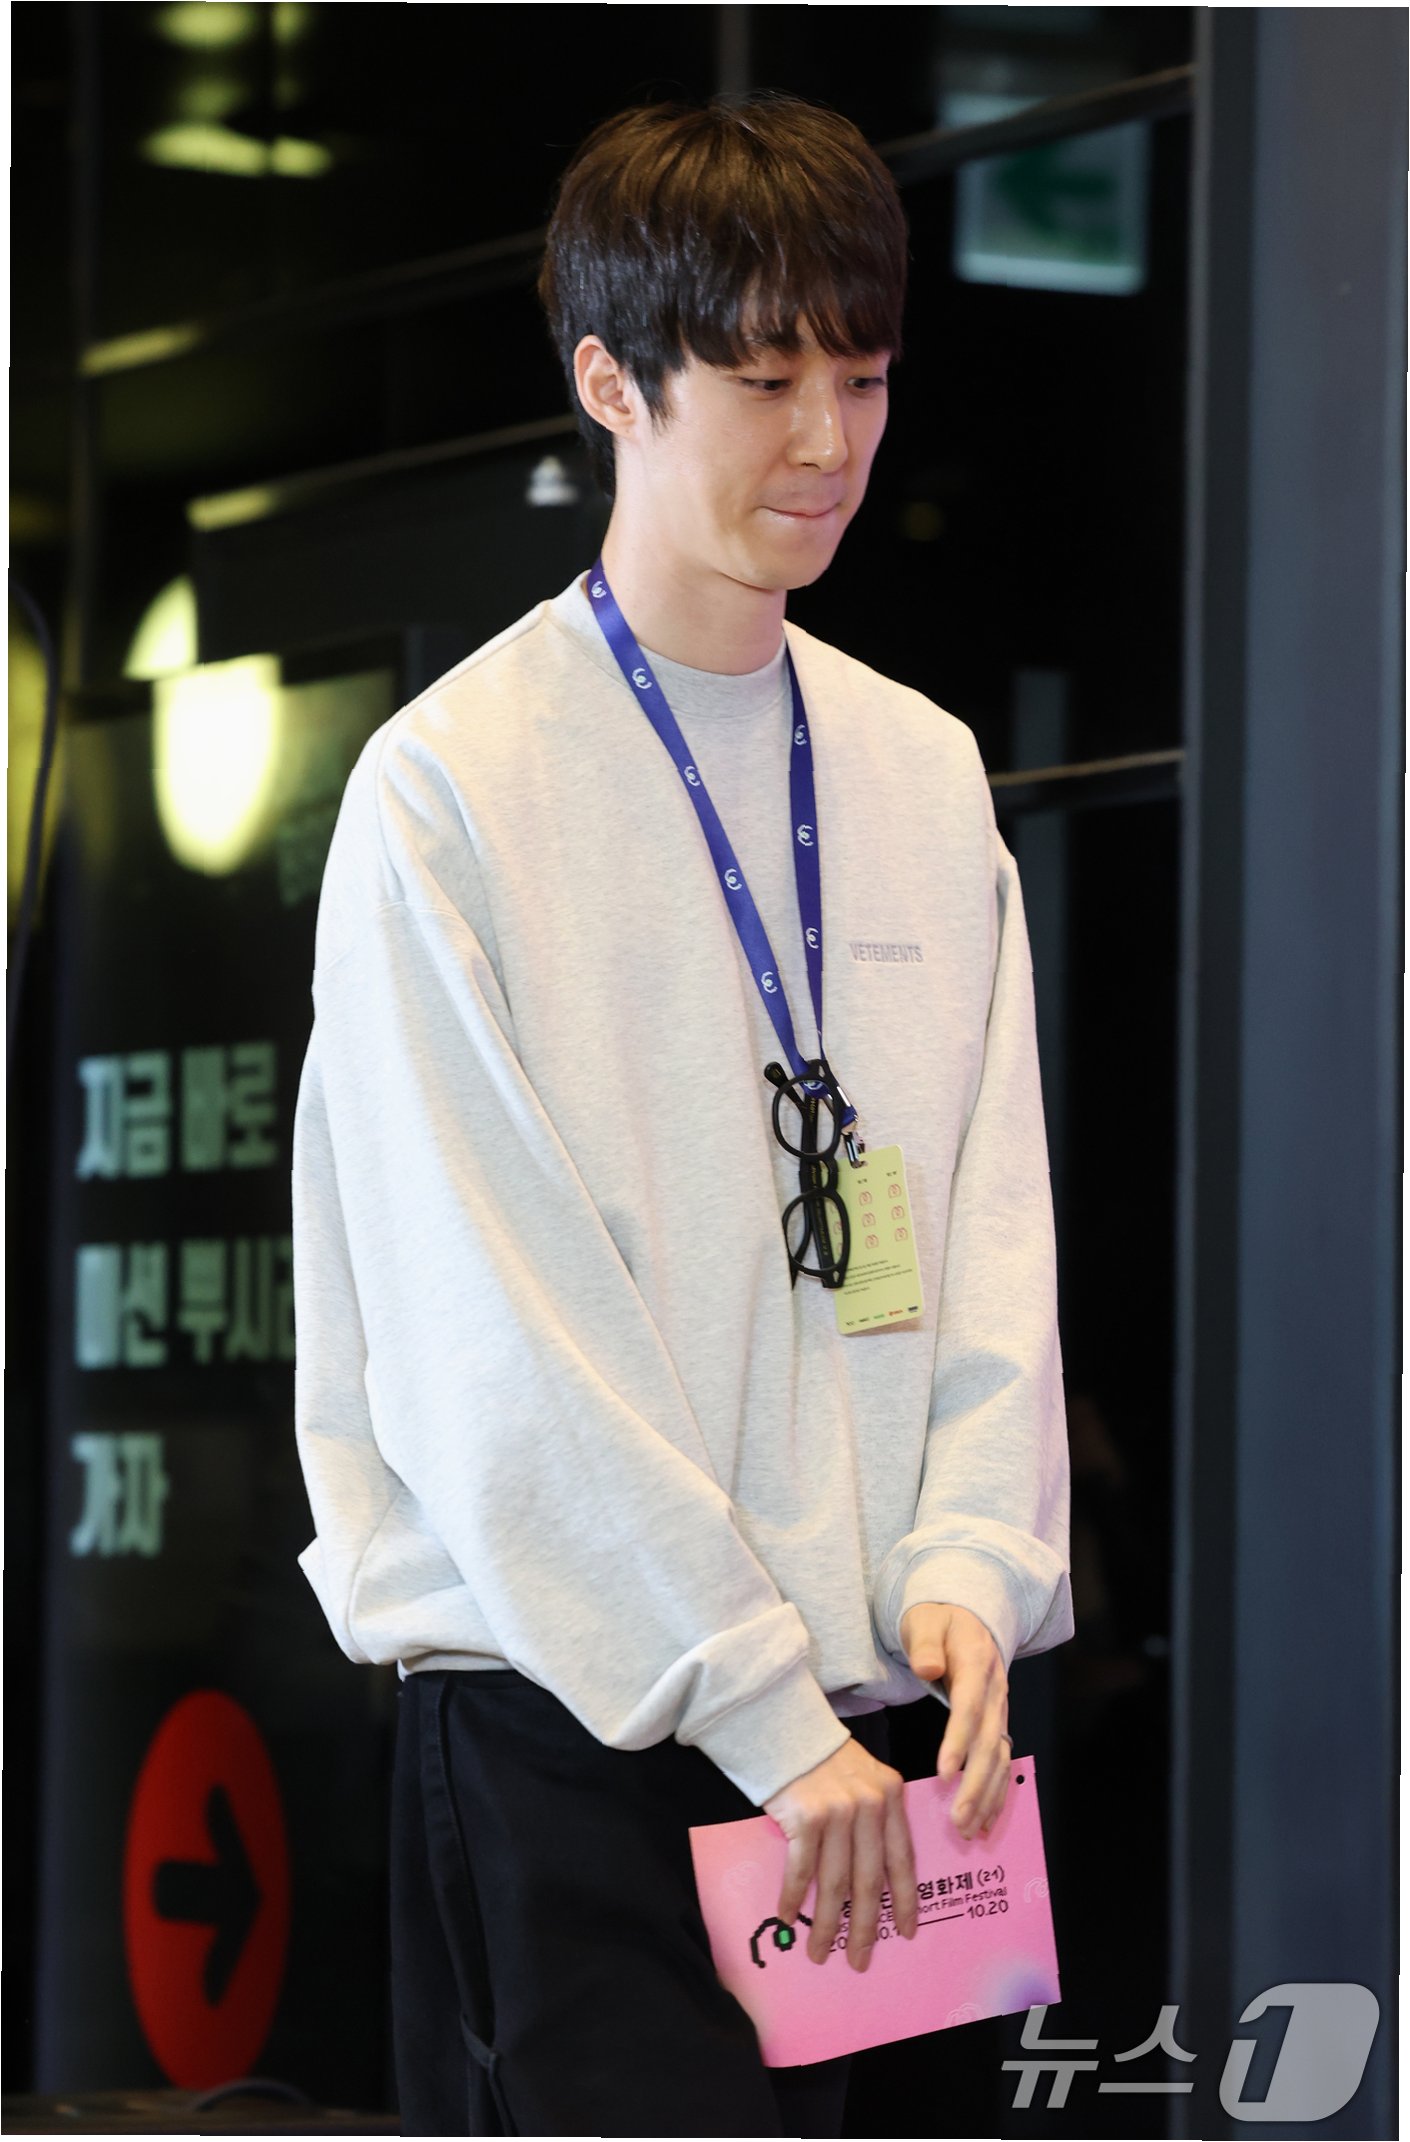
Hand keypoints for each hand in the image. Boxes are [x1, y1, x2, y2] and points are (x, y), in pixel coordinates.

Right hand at [763, 1736, 917, 1973]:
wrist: (782, 1725)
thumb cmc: (822, 1756)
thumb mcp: (863, 1776)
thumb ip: (876, 1814)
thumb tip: (873, 1875)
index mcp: (890, 1795)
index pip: (903, 1858)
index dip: (905, 1900)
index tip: (906, 1932)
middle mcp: (869, 1805)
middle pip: (870, 1880)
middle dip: (865, 1927)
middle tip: (859, 1959)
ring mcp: (837, 1812)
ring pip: (835, 1883)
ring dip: (827, 1924)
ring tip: (820, 1953)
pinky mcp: (805, 1817)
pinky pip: (801, 1870)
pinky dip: (794, 1898)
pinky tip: (790, 1917)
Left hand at [901, 1602, 1010, 1840]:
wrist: (967, 1612)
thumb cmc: (938, 1618)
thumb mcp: (926, 1620)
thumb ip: (926, 1644)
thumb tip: (927, 1669)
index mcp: (977, 1663)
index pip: (969, 1706)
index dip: (959, 1741)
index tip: (944, 1773)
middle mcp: (996, 1690)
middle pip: (990, 1742)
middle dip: (975, 1785)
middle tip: (957, 1820)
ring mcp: (1000, 1709)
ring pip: (1000, 1759)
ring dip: (987, 1797)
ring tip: (968, 1831)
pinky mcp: (998, 1722)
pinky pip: (1003, 1762)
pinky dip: (997, 1793)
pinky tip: (986, 1822)